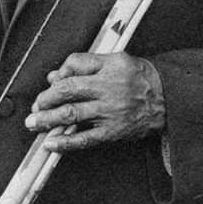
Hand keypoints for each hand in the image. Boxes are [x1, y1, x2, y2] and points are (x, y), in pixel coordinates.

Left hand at [25, 52, 165, 151]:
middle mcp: (108, 87)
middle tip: (35, 107)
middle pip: (68, 90)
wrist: (169, 99)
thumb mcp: (117, 60)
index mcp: (110, 66)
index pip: (75, 64)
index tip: (52, 83)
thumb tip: (55, 76)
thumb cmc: (140, 78)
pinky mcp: (113, 131)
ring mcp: (110, 111)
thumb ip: (86, 65)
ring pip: (72, 114)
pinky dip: (66, 142)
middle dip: (45, 99)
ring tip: (33, 123)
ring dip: (47, 120)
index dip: (59, 74)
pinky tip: (51, 143)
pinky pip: (85, 139)